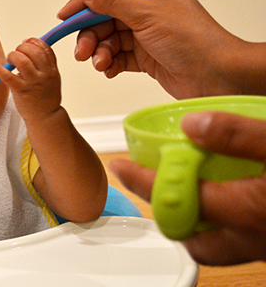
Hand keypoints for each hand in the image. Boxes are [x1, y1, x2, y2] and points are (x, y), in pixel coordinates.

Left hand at [0, 37, 61, 121]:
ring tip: (10, 59)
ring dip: (13, 55)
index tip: (27, 42)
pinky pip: (7, 76)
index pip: (45, 49)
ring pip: (22, 60)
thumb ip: (45, 65)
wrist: (46, 117)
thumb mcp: (52, 79)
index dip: (34, 42)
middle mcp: (43, 75)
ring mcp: (32, 83)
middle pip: (33, 52)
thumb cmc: (46, 99)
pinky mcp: (20, 90)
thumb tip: (30, 49)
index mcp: (52, 70)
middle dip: (22, 47)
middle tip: (17, 52)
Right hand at [57, 0, 252, 98]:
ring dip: (100, 52)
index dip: (84, 5)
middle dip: (91, 35)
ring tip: (100, 64)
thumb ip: (112, 2)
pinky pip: (119, 57)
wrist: (217, 76)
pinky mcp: (148, 57)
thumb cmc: (193, 41)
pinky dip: (110, 64)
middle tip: (82, 51)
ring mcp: (148, 35)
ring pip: (110, 40)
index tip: (65, 18)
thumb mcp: (147, 15)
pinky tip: (109, 70)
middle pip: (106, 19)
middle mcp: (150, 11)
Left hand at [110, 111, 265, 264]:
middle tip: (154, 184)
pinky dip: (219, 223)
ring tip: (187, 189)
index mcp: (245, 212)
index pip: (174, 199)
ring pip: (214, 246)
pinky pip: (237, 241)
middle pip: (189, 238)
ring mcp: (264, 247)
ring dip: (194, 222)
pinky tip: (227, 197)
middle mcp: (251, 239)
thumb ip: (237, 135)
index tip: (121, 166)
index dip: (141, 181)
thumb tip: (190, 126)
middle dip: (166, 214)